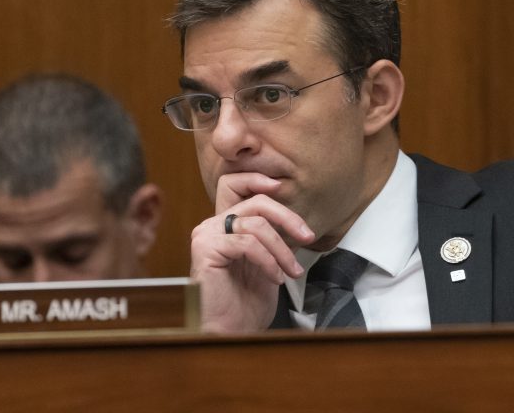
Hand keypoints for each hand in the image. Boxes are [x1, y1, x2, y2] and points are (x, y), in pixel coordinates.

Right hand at [190, 173, 313, 332]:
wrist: (230, 333)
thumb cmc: (246, 303)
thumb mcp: (268, 262)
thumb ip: (272, 237)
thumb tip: (295, 220)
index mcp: (224, 225)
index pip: (234, 184)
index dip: (257, 179)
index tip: (282, 188)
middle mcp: (211, 225)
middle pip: (255, 201)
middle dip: (288, 217)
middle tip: (307, 236)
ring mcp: (206, 235)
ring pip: (256, 224)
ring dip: (282, 249)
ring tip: (291, 271)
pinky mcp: (205, 249)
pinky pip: (247, 243)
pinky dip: (268, 260)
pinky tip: (275, 278)